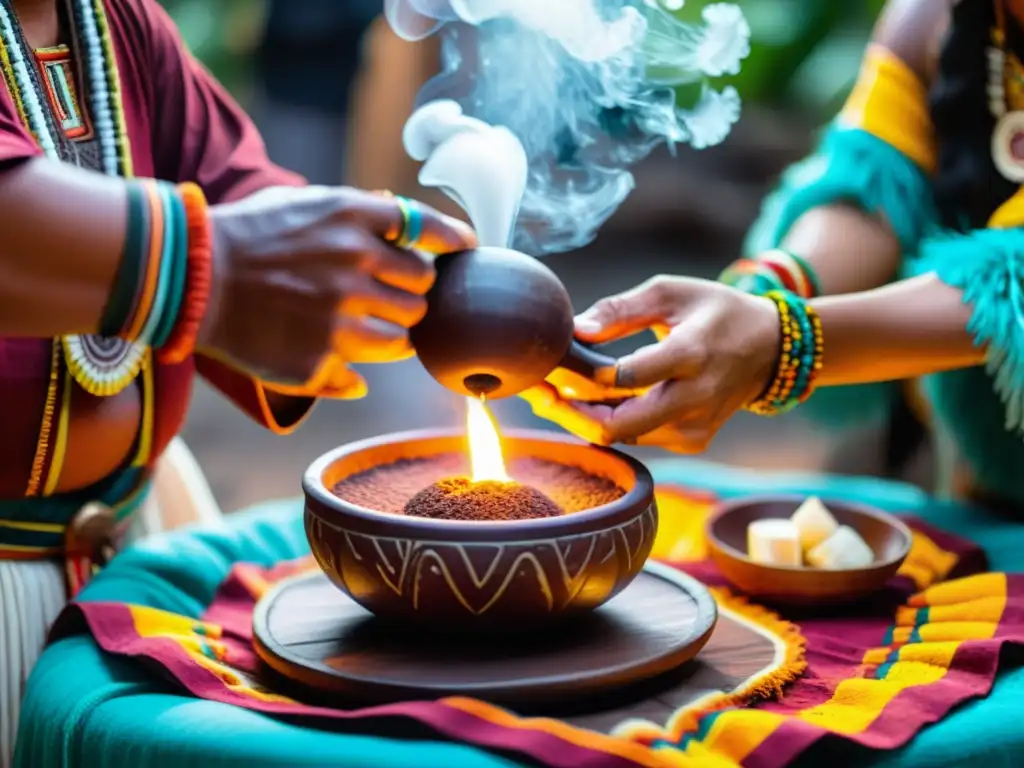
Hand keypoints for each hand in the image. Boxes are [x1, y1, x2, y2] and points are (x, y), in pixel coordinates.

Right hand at [198, 186, 476, 393]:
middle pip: (422, 290)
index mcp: (352, 217)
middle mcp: (353, 262)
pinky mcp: (322, 356)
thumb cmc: (249, 237)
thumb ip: (360, 212)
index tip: (466, 248)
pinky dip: (356, 367)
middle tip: (386, 295)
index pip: (428, 227)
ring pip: (403, 337)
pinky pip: (365, 372)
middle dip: (411, 293)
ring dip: (390, 333)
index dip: (454, 240)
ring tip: (357, 325)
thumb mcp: (305, 203)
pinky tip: (330, 351)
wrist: (190, 280)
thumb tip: (407, 221)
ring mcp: (340, 313)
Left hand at [522, 276, 779, 451]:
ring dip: (582, 417)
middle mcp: (695, 398)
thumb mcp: (670, 293)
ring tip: (553, 391)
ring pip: (621, 436)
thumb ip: (621, 309)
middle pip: (616, 425)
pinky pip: (636, 437)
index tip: (548, 362)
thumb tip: (575, 330)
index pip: (625, 377)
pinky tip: (587, 400)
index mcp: (692, 354)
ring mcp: (694, 427)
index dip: (580, 375)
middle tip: (537, 391)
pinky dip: (608, 421)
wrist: (769, 349)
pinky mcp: (691, 441)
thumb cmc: (714, 311)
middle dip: (568, 412)